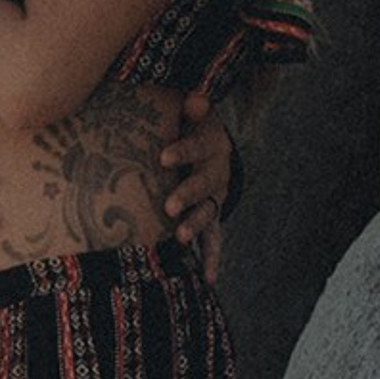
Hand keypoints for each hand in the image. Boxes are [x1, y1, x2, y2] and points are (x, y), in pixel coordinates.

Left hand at [159, 88, 234, 283]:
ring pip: (207, 213)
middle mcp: (216, 174)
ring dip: (194, 225)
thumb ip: (192, 109)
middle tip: (169, 206)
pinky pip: (214, 240)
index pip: (197, 147)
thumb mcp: (191, 115)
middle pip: (203, 185)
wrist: (213, 147)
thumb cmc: (189, 128)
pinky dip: (212, 258)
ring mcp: (215, 198)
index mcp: (210, 146)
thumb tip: (195, 99)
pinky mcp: (211, 217)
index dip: (182, 152)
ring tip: (180, 238)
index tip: (163, 158)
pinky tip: (209, 279)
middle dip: (187, 195)